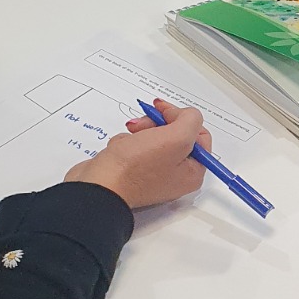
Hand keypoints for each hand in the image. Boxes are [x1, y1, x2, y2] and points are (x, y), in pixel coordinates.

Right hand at [64, 97, 209, 208]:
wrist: (99, 185)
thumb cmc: (135, 167)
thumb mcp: (176, 138)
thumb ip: (190, 121)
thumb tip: (186, 115)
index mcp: (193, 171)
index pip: (199, 134)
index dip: (180, 118)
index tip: (163, 113)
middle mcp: (177, 174)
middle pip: (175, 133)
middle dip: (157, 124)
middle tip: (143, 125)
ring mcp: (155, 173)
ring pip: (154, 137)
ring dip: (140, 132)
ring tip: (129, 139)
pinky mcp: (135, 171)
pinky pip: (136, 146)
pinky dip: (127, 142)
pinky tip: (120, 149)